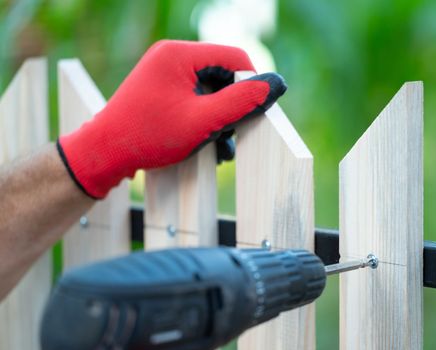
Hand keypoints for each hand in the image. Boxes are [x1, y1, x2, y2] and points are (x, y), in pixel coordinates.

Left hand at [58, 40, 286, 198]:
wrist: (103, 153)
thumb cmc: (149, 136)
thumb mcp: (203, 121)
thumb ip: (242, 102)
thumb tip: (276, 84)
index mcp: (179, 54)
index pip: (235, 58)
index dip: (252, 85)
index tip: (256, 114)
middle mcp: (172, 56)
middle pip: (223, 74)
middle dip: (234, 106)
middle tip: (234, 135)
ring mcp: (165, 72)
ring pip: (211, 89)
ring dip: (221, 117)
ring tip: (219, 147)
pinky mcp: (162, 88)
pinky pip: (195, 97)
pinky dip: (205, 118)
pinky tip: (206, 143)